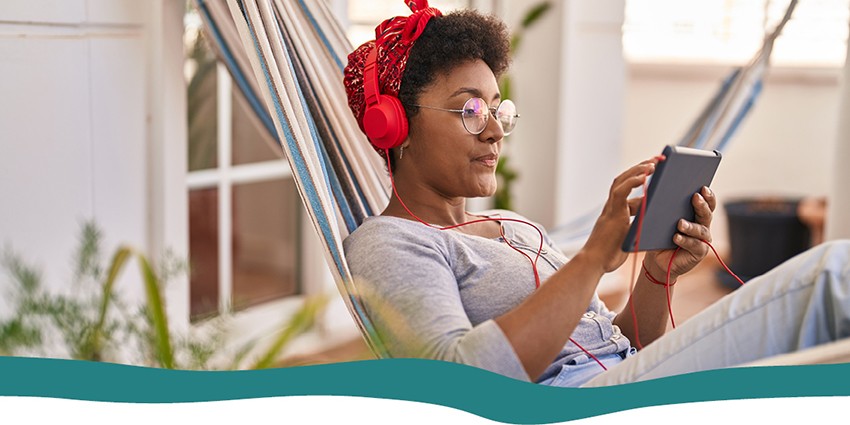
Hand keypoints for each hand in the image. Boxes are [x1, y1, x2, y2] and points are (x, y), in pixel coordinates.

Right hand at [581, 158, 660, 272]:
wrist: (594, 264)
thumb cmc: (609, 255)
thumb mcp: (627, 238)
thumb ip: (635, 226)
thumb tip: (651, 219)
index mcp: (614, 212)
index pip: (626, 189)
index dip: (639, 180)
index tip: (652, 173)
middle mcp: (611, 207)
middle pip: (623, 179)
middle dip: (639, 168)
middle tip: (656, 160)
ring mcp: (610, 209)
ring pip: (621, 181)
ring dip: (638, 169)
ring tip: (654, 162)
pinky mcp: (612, 214)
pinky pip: (621, 192)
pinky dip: (633, 181)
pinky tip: (645, 175)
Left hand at [645, 186, 716, 278]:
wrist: (657, 259)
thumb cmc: (660, 237)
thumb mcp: (661, 221)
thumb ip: (664, 208)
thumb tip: (656, 192)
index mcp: (695, 215)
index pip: (706, 202)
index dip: (707, 195)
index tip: (702, 187)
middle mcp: (702, 226)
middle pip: (706, 214)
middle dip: (702, 205)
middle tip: (696, 197)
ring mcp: (702, 240)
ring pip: (701, 230)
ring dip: (691, 226)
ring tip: (680, 223)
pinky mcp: (699, 252)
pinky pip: (694, 245)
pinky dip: (685, 240)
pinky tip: (676, 237)